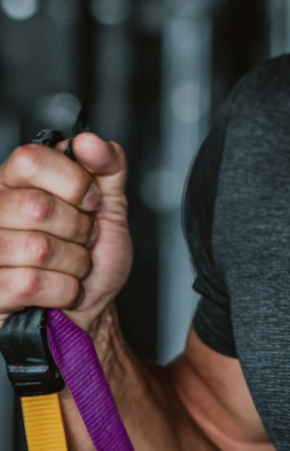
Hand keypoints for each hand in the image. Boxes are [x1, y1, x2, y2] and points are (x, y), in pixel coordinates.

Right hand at [0, 133, 132, 335]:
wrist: (88, 309)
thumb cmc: (93, 256)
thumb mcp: (110, 204)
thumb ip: (108, 166)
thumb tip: (91, 142)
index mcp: (17, 183)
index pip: (31, 159)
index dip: (73, 181)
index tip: (90, 200)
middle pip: (38, 207)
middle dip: (78, 228)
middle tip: (82, 238)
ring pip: (38, 248)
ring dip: (74, 262)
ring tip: (72, 264)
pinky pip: (33, 283)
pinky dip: (64, 289)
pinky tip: (61, 288)